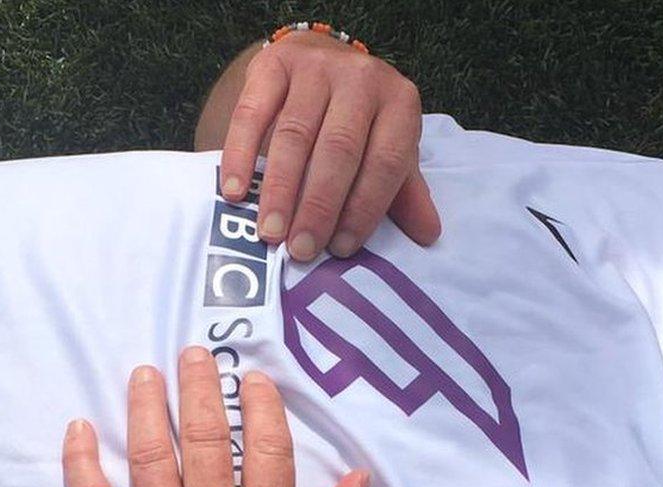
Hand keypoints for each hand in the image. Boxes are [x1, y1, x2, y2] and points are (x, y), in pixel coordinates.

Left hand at [62, 347, 370, 486]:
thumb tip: (358, 476)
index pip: (264, 446)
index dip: (258, 403)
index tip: (250, 376)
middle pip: (203, 436)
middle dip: (198, 385)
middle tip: (191, 353)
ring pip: (148, 455)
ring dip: (145, 405)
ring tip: (144, 373)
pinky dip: (82, 461)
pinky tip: (79, 428)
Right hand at [220, 33, 441, 262]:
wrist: (321, 61)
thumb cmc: (358, 120)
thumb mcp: (387, 148)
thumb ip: (404, 191)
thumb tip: (428, 235)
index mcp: (399, 103)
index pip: (386, 161)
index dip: (364, 208)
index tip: (340, 249)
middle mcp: (361, 79)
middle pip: (339, 149)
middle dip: (320, 205)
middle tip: (300, 249)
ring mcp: (315, 67)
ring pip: (295, 134)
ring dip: (280, 189)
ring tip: (270, 232)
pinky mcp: (273, 64)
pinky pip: (252, 113)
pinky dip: (240, 155)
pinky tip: (234, 191)